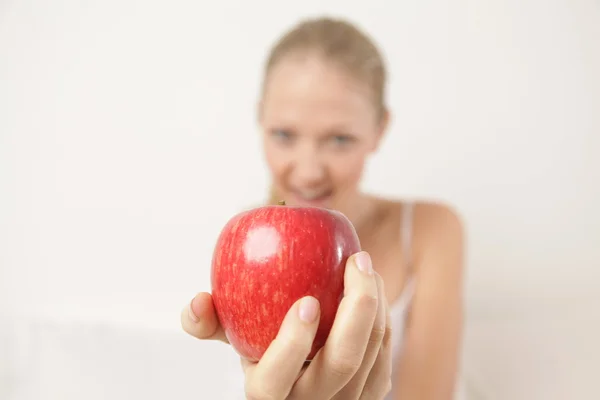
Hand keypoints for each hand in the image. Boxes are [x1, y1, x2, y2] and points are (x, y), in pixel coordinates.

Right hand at [181, 251, 391, 398]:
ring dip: (375, 305)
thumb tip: (197, 300)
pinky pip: (382, 359)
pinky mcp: (369, 398)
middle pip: (340, 365)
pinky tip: (375, 290)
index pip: (275, 380)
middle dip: (356, 309)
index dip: (291, 344)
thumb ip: (210, 322)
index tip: (307, 300)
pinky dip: (382, 321)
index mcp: (268, 396)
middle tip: (356, 262)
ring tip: (366, 267)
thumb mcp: (233, 342)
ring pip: (369, 358)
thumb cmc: (262, 354)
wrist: (300, 387)